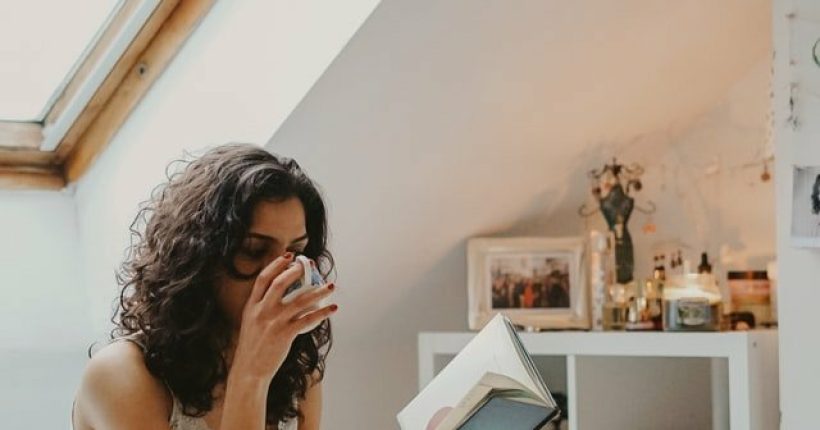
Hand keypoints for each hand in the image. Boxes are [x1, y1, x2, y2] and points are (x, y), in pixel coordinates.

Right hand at [230, 253, 336, 383]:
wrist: (249, 369)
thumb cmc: (253, 346)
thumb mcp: (250, 321)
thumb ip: (261, 306)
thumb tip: (281, 292)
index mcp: (252, 306)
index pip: (263, 279)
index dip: (276, 264)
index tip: (289, 256)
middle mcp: (262, 311)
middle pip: (280, 284)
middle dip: (296, 271)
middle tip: (311, 265)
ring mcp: (274, 322)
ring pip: (299, 301)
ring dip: (318, 291)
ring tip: (330, 285)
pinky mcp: (285, 334)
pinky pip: (308, 320)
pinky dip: (322, 313)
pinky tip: (333, 308)